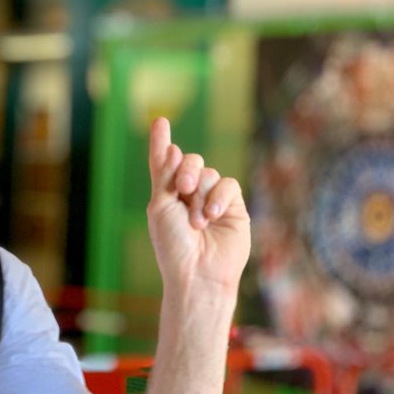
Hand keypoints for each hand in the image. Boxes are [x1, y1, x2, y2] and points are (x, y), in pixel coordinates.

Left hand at [147, 117, 250, 295]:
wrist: (198, 272)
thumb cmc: (173, 244)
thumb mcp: (161, 206)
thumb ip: (166, 176)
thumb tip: (174, 147)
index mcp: (166, 194)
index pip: (164, 163)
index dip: (161, 142)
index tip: (160, 121)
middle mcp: (189, 194)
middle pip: (189, 160)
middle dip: (185, 169)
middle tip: (182, 188)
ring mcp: (212, 199)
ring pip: (208, 173)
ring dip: (200, 195)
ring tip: (197, 222)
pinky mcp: (234, 207)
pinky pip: (228, 185)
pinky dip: (218, 197)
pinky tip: (212, 216)